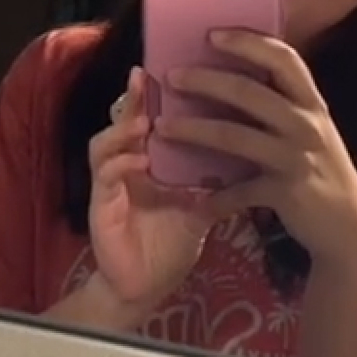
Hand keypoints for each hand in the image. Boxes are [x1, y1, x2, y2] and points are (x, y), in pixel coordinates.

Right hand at [84, 66, 214, 310]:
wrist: (148, 287)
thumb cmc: (171, 244)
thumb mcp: (201, 208)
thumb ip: (219, 183)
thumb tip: (256, 157)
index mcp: (148, 162)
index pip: (149, 120)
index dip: (155, 95)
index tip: (173, 69)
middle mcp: (124, 167)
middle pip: (122, 122)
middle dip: (131, 99)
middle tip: (144, 76)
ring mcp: (109, 185)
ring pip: (104, 144)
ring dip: (122, 129)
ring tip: (144, 121)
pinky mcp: (100, 207)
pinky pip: (104, 178)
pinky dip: (120, 165)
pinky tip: (140, 160)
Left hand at [155, 29, 356, 264]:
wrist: (347, 224)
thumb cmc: (321, 170)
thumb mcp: (311, 131)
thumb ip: (284, 107)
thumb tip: (238, 81)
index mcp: (312, 104)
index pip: (284, 60)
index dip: (249, 42)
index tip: (213, 34)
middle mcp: (306, 125)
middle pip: (250, 92)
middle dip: (206, 81)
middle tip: (172, 76)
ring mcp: (296, 158)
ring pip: (236, 136)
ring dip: (195, 130)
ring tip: (163, 127)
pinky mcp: (286, 192)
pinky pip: (241, 190)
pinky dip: (218, 196)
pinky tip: (201, 200)